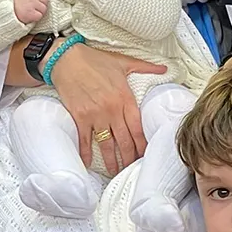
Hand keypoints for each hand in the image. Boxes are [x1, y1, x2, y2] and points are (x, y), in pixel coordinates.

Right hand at [14, 0, 47, 23]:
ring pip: (44, 9)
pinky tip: (31, 15)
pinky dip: (36, 17)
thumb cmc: (19, 2)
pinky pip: (40, 16)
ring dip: (39, 11)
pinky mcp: (30, 13)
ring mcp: (31, 4)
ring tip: (32, 10)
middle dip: (41, 4)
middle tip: (33, 6)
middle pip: (45, 0)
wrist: (9, 11)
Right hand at [50, 42, 166, 175]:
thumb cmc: (94, 59)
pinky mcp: (80, 117)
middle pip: (124, 140)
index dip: (143, 145)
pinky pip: (85, 140)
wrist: (66, 58)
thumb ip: (145, 66)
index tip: (146, 155)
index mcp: (124, 98)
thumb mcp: (122, 61)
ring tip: (115, 172)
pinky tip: (87, 164)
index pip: (137, 128)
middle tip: (132, 169)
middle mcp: (112, 110)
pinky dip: (86, 153)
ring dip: (111, 160)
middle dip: (130, 157)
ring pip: (107, 144)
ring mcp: (95, 115)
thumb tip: (165, 68)